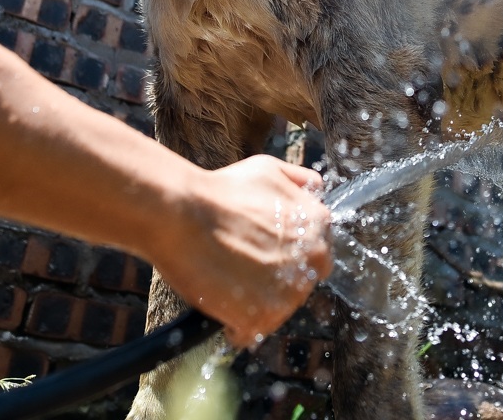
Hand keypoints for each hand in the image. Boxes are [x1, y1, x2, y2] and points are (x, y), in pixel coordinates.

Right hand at [151, 156, 332, 346]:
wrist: (183, 214)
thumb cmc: (222, 191)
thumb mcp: (269, 170)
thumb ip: (301, 181)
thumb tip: (316, 191)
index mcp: (319, 226)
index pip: (316, 251)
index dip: (287, 252)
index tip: (263, 249)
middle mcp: (313, 261)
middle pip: (302, 282)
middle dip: (277, 278)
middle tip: (243, 265)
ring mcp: (290, 293)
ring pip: (280, 308)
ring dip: (256, 301)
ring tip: (226, 279)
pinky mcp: (262, 319)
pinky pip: (252, 332)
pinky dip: (235, 324)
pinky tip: (219, 301)